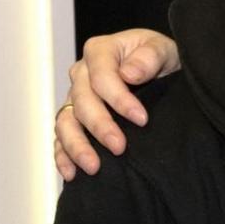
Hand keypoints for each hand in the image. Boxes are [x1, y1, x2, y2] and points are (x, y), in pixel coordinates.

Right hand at [53, 29, 180, 179]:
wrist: (157, 70)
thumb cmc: (158, 58)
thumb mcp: (163, 49)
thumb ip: (149, 57)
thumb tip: (129, 74)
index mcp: (100, 51)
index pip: (101, 76)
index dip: (119, 99)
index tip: (141, 119)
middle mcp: (81, 74)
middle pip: (82, 101)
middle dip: (100, 126)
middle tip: (120, 147)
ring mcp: (74, 98)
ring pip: (66, 122)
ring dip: (77, 146)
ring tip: (94, 166)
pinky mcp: (74, 119)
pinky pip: (61, 138)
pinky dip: (63, 156)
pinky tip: (72, 173)